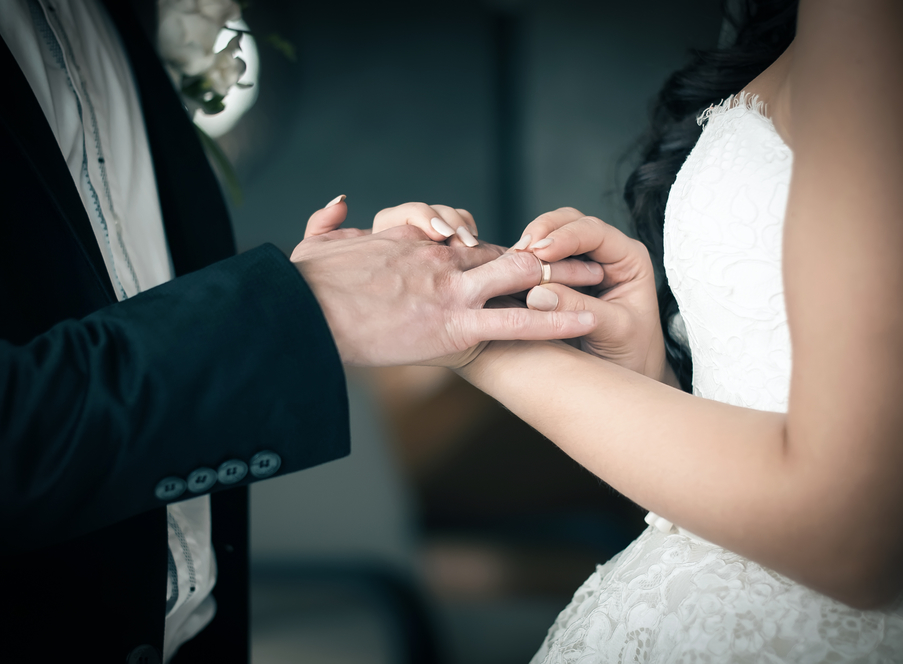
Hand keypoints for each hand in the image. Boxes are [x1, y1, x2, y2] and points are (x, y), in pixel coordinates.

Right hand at [291, 203, 600, 366]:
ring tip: (600, 280)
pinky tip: (588, 318)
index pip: (470, 244)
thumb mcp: (315, 244)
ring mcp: (452, 293)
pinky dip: (556, 319)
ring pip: (522, 278)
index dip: (501, 251)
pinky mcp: (455, 325)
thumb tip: (340, 202)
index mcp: (414, 247)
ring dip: (564, 279)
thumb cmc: (306, 285)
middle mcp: (441, 263)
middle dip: (547, 257)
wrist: (302, 315)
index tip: (525, 257)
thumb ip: (330, 221)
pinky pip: (518, 322)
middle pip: (506, 253)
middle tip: (580, 257)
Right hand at [516, 208, 673, 384]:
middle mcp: (604, 253)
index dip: (566, 238)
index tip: (540, 251)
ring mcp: (579, 263)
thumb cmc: (632, 354)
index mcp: (628, 259)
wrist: (627, 373)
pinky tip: (508, 275)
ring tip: (510, 263)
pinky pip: (537, 261)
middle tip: (520, 251)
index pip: (595, 232)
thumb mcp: (615, 332)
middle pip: (569, 223)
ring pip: (549, 236)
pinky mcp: (558, 278)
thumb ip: (579, 309)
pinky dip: (521, 265)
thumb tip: (536, 295)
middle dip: (542, 232)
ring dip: (528, 247)